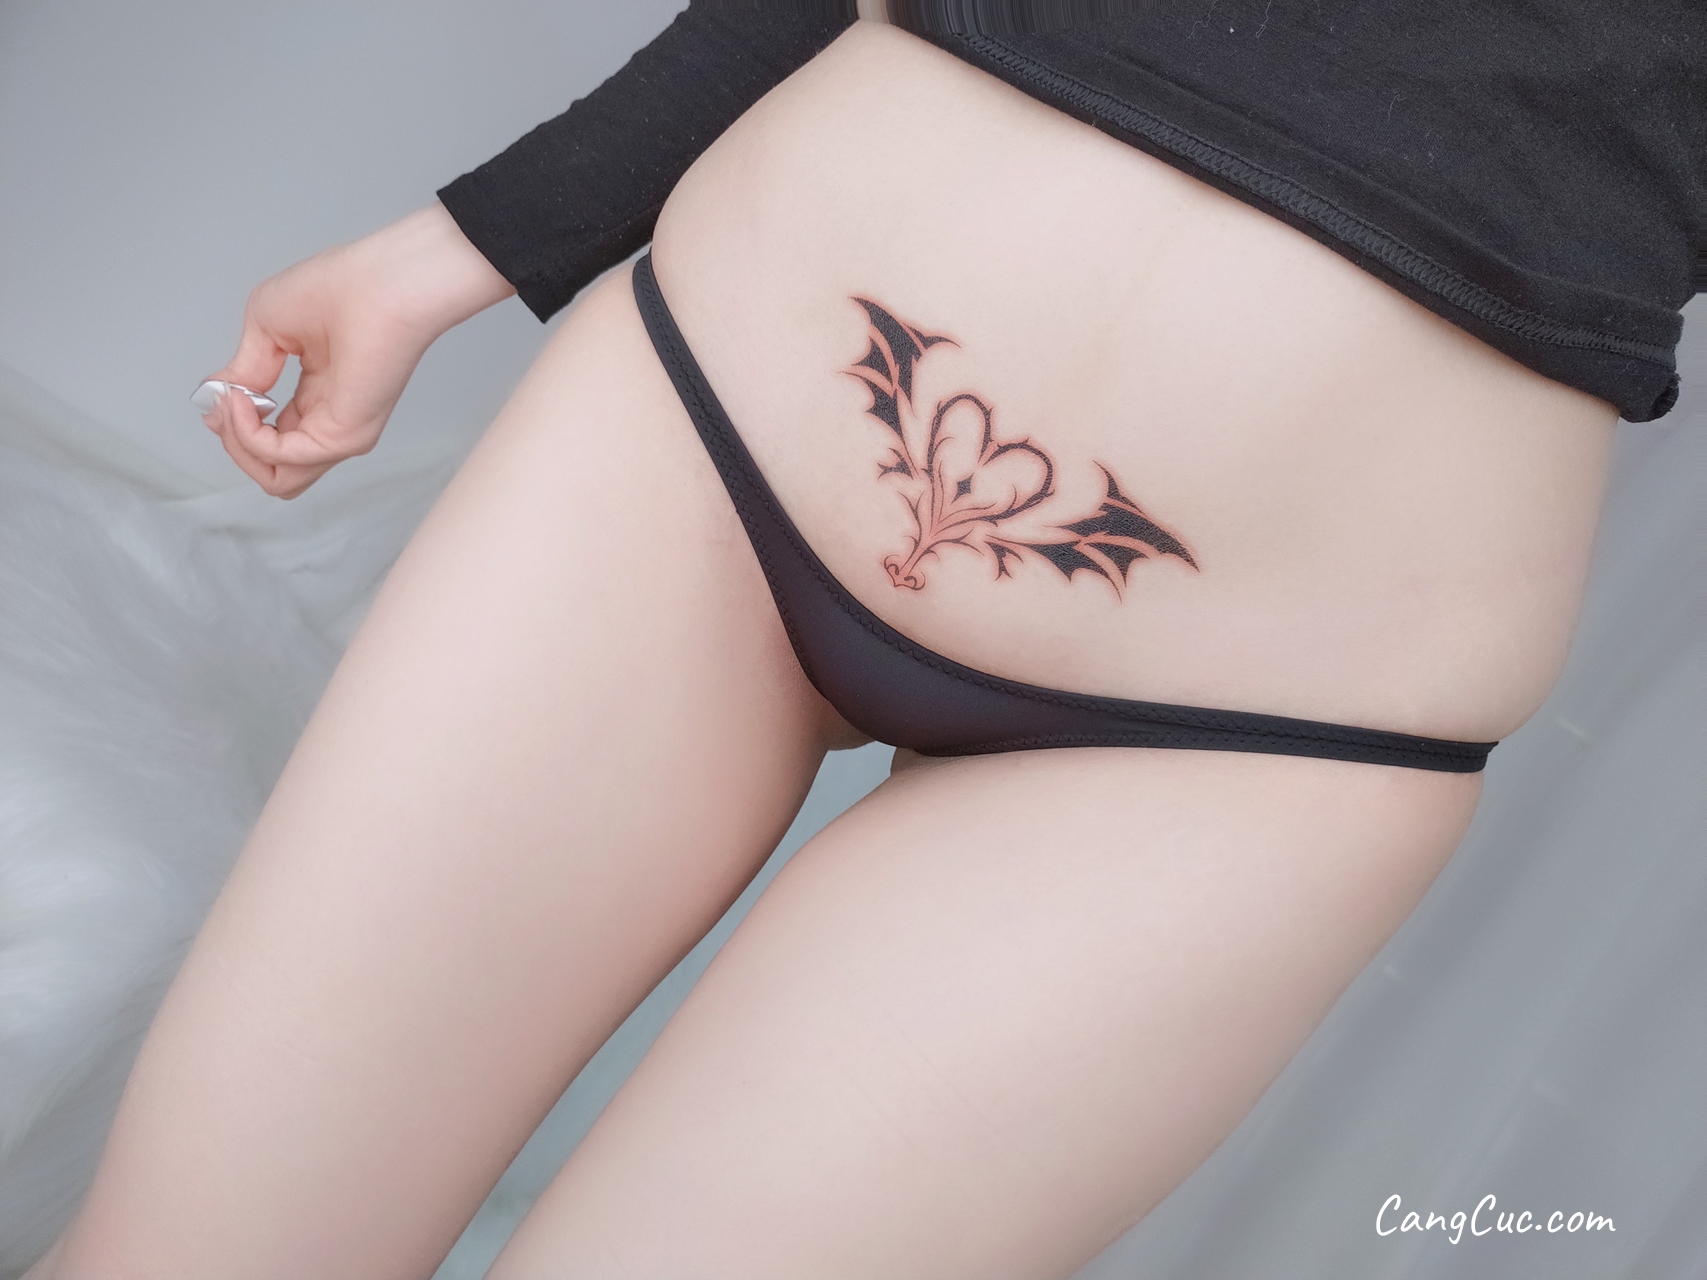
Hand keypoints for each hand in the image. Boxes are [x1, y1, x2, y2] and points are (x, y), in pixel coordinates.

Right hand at [202, 203, 514, 496]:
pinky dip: (249, 436)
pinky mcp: (344, 437)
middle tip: (226, 399)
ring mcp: (339, 435)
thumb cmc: (337, 288)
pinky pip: (282, 463)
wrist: (379, 282)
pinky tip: (245, 401)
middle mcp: (329, 423)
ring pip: (277, 479)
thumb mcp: (265, 330)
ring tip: (236, 399)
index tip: (220, 389)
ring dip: (238, 443)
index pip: (269, 440)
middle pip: (273, 469)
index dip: (233, 422)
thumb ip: (243, 373)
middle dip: (232, 440)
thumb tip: (219, 402)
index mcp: (316, 398)